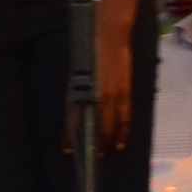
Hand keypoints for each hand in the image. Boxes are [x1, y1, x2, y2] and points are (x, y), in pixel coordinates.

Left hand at [62, 10, 136, 153]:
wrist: (109, 35)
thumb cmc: (88, 51)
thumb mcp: (76, 72)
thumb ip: (77, 91)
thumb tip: (77, 108)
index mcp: (78, 90)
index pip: (71, 120)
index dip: (69, 137)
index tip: (67, 151)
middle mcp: (94, 96)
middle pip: (93, 127)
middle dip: (92, 144)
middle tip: (91, 157)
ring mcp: (111, 96)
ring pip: (110, 126)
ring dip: (108, 142)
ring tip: (106, 153)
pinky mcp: (125, 92)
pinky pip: (125, 117)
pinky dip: (123, 132)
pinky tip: (122, 142)